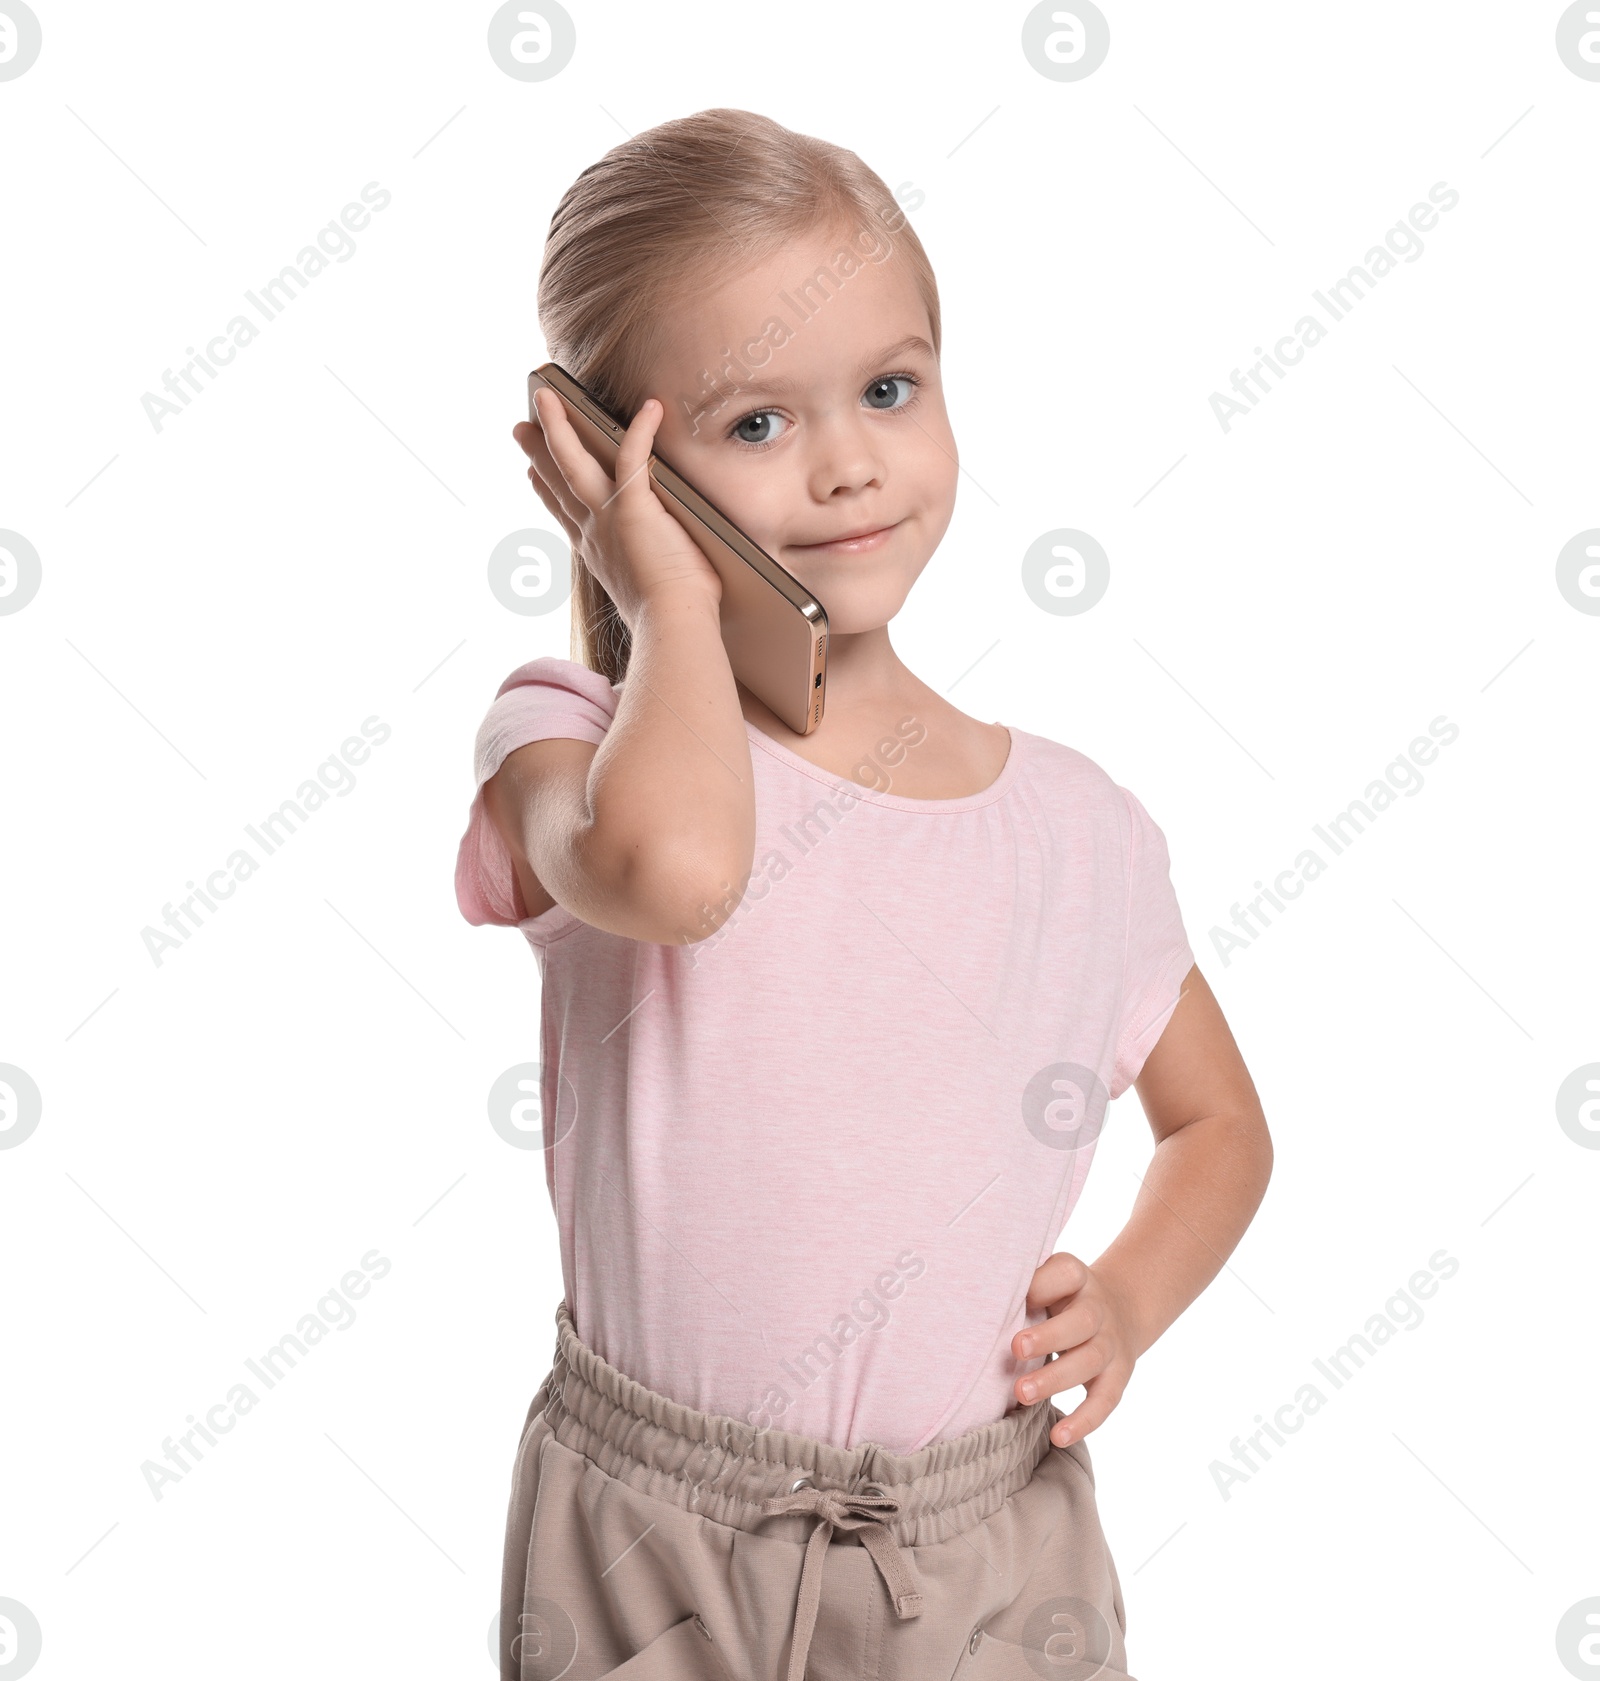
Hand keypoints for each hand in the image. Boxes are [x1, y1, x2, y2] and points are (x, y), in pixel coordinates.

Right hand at [512, 388, 721, 633]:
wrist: (671, 625)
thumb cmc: (670, 616)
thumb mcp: (645, 590)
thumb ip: (645, 572)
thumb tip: (663, 576)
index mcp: (597, 552)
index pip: (566, 515)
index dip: (547, 492)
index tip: (532, 475)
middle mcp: (595, 532)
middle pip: (559, 482)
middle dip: (539, 452)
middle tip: (520, 428)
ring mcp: (609, 517)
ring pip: (574, 462)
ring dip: (558, 427)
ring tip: (545, 396)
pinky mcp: (634, 507)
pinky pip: (633, 457)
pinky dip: (640, 430)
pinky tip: (651, 407)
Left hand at [1010, 1252, 1140, 1447]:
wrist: (1121, 1307)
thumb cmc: (1063, 1295)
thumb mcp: (1049, 1278)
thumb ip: (1024, 1285)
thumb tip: (980, 1300)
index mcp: (1077, 1278)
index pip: (1066, 1274)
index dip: (1043, 1284)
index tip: (1015, 1296)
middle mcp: (1099, 1309)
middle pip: (1082, 1321)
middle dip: (1049, 1337)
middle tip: (1015, 1349)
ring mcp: (1111, 1344)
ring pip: (1090, 1361)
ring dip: (1055, 1379)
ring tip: (1022, 1394)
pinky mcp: (1118, 1376)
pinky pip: (1105, 1401)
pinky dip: (1083, 1421)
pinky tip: (1057, 1436)